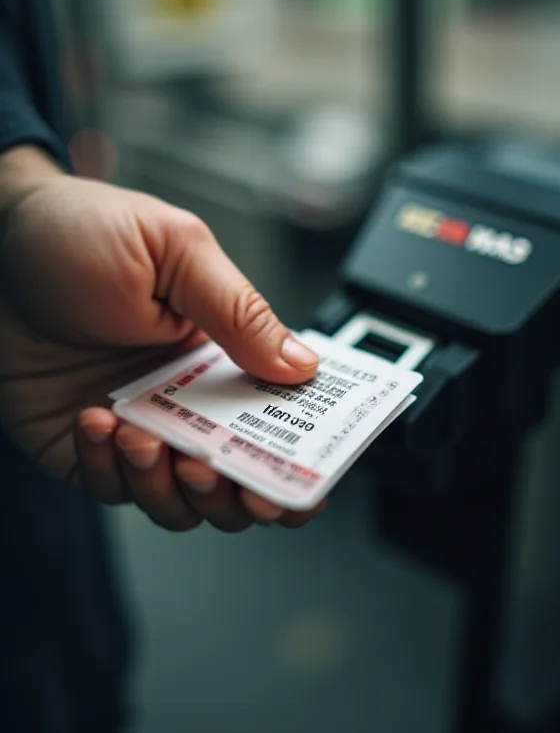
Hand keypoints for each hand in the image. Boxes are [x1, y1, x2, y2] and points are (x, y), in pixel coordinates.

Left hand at [0, 146, 323, 531]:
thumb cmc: (83, 231)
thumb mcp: (176, 253)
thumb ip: (240, 313)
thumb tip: (303, 367)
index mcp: (223, 356)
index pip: (278, 426)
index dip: (297, 467)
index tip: (299, 486)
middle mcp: (185, 401)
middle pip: (233, 483)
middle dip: (233, 495)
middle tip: (213, 469)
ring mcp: (135, 427)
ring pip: (175, 502)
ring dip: (166, 487)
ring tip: (142, 436)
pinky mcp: (83, 446)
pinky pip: (108, 487)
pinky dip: (107, 470)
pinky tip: (95, 421)